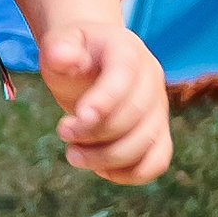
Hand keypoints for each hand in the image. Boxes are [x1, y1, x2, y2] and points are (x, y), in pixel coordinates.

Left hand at [36, 21, 171, 181]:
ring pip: (146, 143)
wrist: (94, 60)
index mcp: (127, 51)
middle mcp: (150, 79)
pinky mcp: (158, 133)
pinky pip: (156, 162)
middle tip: (62, 131)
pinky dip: (128, 174)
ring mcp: (158, 108)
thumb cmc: (76, 53)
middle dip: (94, 132)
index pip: (125, 74)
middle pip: (135, 114)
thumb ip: (59, 47)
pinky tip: (99, 168)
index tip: (78, 116)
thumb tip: (62, 57)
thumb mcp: (61, 43)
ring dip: (106, 158)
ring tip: (73, 153)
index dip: (105, 99)